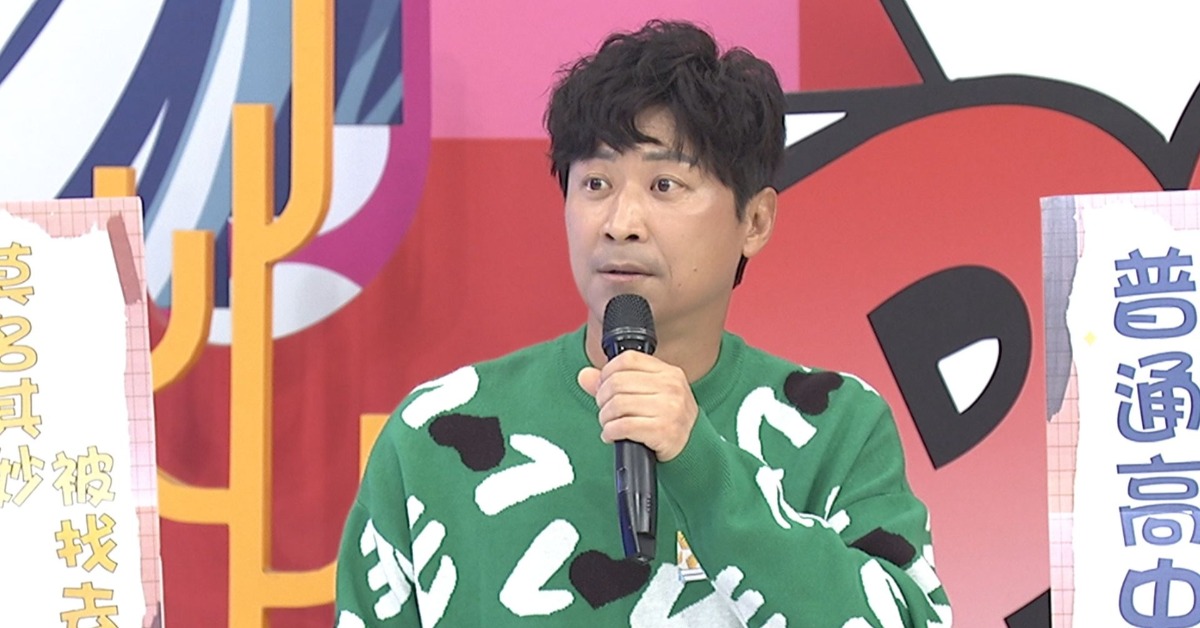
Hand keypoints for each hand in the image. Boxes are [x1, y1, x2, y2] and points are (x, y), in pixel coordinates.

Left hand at [577, 351, 698, 461]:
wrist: (693, 448)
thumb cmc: (667, 419)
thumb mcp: (647, 394)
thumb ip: (615, 382)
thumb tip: (584, 375)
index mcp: (668, 372)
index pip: (627, 360)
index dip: (607, 372)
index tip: (604, 387)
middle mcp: (671, 387)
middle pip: (618, 382)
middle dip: (602, 399)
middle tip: (604, 410)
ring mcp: (669, 408)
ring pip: (618, 404)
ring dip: (605, 418)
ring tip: (608, 424)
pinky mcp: (663, 431)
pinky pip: (623, 426)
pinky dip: (610, 432)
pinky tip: (612, 436)